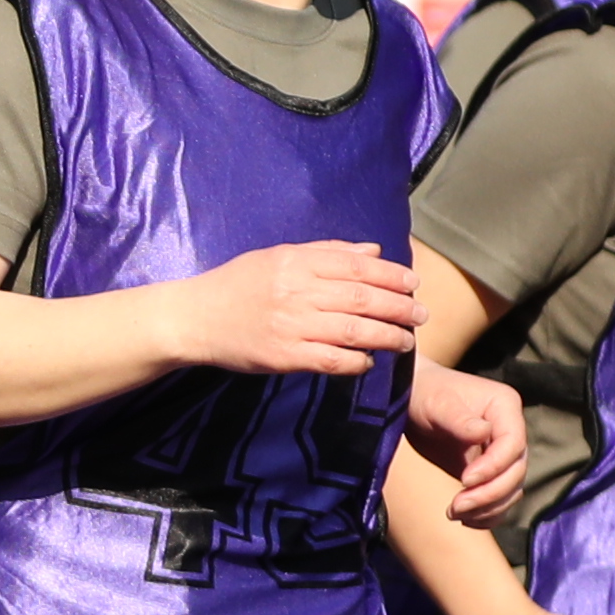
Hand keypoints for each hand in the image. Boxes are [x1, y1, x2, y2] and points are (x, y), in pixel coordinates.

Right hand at [188, 239, 422, 377]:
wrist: (194, 318)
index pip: (357, 266)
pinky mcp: (284, 356)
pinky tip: (369, 362)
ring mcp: (291, 325)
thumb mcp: (278, 256)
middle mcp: (297, 291)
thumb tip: (374, 252)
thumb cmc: (238, 283)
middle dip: (399, 307)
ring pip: (354, 330)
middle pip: (363, 298)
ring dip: (388, 336)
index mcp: (296, 261)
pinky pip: (332, 360)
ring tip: (406, 341)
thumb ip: (326, 252)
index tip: (414, 284)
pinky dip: (356, 362)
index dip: (392, 276)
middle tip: (421, 315)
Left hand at [408, 360, 525, 521]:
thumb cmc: (424, 393)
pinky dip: (486, 514)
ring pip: (511, 490)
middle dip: (489, 494)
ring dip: (487, 508)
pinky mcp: (488, 471)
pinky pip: (499, 499)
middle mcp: (510, 430)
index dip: (494, 466)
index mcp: (504, 407)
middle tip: (456, 506)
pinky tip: (464, 519)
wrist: (412, 398)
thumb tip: (483, 433)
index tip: (464, 480)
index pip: (513, 444)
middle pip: (516, 471)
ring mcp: (501, 453)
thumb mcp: (437, 403)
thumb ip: (459, 419)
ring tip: (453, 513)